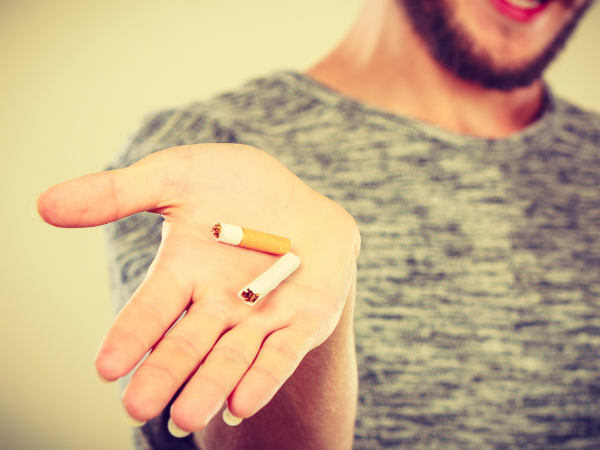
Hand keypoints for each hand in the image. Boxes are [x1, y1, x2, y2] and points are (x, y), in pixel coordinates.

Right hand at [38, 144, 359, 432]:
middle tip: (138, 405)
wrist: (300, 199)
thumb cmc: (237, 186)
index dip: (129, 336)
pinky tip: (243, 402)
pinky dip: (263, 377)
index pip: (150, 311)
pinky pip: (281, 354)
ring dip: (211, 385)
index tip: (106, 366)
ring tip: (187, 415)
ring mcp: (260, 317)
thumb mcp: (177, 177)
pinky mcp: (301, 321)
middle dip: (165, 372)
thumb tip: (43, 205)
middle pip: (187, 344)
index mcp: (184, 274)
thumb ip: (118, 193)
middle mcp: (218, 305)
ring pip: (232, 357)